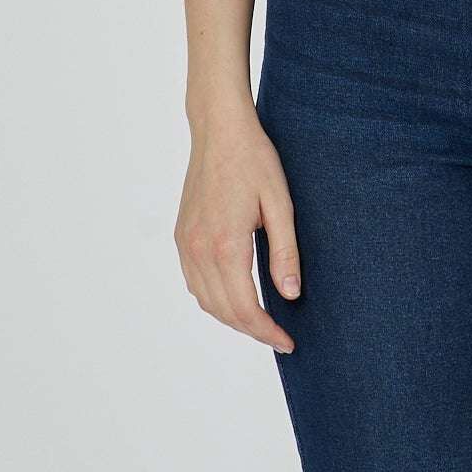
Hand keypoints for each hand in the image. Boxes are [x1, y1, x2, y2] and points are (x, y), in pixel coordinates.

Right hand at [175, 100, 301, 353]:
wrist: (219, 130)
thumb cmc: (254, 160)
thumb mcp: (279, 203)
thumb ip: (284, 252)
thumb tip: (290, 295)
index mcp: (226, 245)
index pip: (245, 309)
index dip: (267, 332)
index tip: (288, 342)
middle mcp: (199, 250)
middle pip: (223, 311)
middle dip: (252, 330)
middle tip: (279, 336)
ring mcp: (185, 244)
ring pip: (205, 300)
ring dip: (231, 317)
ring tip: (260, 321)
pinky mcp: (181, 235)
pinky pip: (194, 282)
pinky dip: (213, 298)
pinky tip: (233, 295)